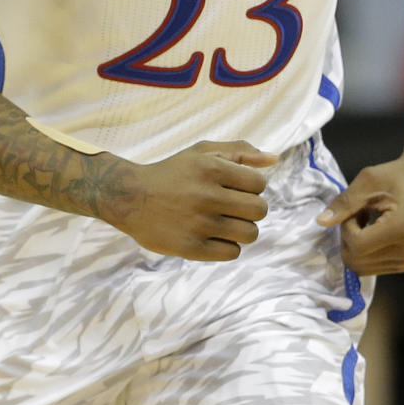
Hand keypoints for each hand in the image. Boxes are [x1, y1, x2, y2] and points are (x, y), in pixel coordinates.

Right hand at [104, 140, 276, 261]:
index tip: (235, 188)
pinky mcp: (190, 248)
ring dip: (242, 229)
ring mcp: (198, 224)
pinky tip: (213, 236)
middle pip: (260, 210)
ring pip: (250, 233)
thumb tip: (274, 159)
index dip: (252, 187)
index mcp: (211, 168)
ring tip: (224, 222)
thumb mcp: (202, 153)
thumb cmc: (173, 172)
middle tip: (233, 207)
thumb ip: (240, 151)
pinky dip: (228, 246)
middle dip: (251, 209)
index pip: (260, 184)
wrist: (129, 197)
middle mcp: (206, 196)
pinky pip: (232, 252)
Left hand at [316, 154, 403, 274]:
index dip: (347, 228)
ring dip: (354, 246)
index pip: (357, 245)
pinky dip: (364, 251)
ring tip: (367, 222)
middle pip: (355, 261)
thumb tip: (320, 222)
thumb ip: (344, 203)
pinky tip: (373, 231)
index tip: (355, 210)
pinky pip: (370, 267)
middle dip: (348, 238)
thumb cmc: (398, 176)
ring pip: (360, 268)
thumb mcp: (368, 181)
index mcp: (401, 229)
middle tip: (358, 214)